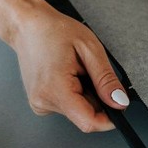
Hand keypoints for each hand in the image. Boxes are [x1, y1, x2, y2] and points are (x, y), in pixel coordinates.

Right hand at [7, 3, 128, 132]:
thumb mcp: (90, 49)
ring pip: (77, 111)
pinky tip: (68, 74)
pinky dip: (75, 92)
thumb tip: (120, 102)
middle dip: (97, 99)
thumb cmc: (54, 30)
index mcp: (55, 89)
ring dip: (85, 94)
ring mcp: (39, 103)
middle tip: (90, 73)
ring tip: (76, 70)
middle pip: (84, 116)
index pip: (88, 122)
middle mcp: (43, 101)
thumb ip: (106, 79)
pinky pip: (68, 105)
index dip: (109, 119)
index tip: (119, 107)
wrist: (27, 25)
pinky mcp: (40, 102)